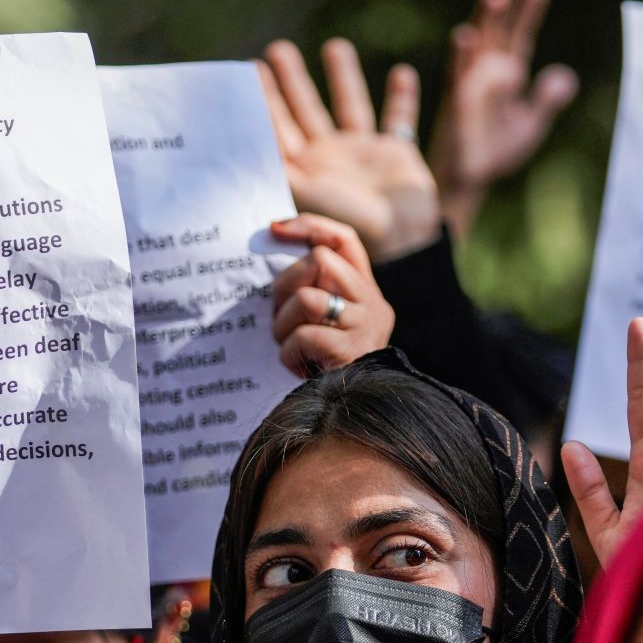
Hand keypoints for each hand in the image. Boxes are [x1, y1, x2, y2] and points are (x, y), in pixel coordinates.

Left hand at [259, 39, 439, 262]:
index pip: (277, 126)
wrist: (398, 241)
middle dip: (291, 81)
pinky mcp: (395, 153)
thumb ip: (278, 162)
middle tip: (276, 50)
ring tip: (334, 46)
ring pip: (350, 105)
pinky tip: (402, 73)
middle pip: (306, 109)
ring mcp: (363, 154)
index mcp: (303, 168)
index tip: (249, 69)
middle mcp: (330, 157)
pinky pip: (400, 119)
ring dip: (343, 76)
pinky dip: (403, 98)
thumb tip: (243, 140)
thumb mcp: (303, 190)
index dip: (264, 99)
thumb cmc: (348, 219)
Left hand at [268, 213, 394, 376]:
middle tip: (277, 313)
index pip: (344, 240)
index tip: (274, 229)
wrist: (350, 415)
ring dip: (283, 322)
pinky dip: (289, 352)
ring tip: (286, 344)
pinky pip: (304, 336)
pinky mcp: (352, 351)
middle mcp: (372, 303)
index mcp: (365, 291)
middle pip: (320, 260)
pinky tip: (295, 366)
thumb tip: (269, 254)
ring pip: (307, 297)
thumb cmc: (322, 366)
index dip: (310, 227)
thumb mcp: (324, 322)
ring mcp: (366, 326)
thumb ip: (311, 292)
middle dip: (285, 283)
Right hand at [428, 0, 578, 231]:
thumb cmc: (497, 151)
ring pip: (477, 42)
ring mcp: (470, 83)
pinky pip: (457, 73)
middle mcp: (487, 72)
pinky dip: (460, 55)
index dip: (528, 11)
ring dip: (483, 18)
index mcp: (507, 74)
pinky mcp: (456, 100)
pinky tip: (465, 35)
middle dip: (504, 3)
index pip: (520, 35)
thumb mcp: (531, 125)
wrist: (472, 178)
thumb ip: (547, 100)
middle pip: (497, 30)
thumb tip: (565, 75)